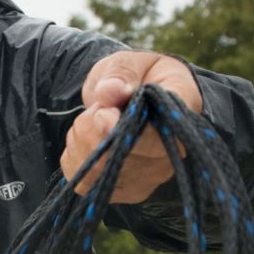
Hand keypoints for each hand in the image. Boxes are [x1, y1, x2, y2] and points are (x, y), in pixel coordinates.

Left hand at [60, 51, 203, 202]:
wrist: (140, 96)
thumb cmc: (141, 77)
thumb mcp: (132, 62)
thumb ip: (122, 73)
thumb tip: (109, 91)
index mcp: (178, 116)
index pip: (154, 137)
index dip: (120, 130)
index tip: (102, 111)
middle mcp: (170, 154)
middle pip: (119, 157)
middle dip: (92, 128)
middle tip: (98, 107)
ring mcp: (149, 178)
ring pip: (97, 172)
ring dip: (81, 141)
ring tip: (94, 119)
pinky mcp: (125, 191)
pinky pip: (85, 184)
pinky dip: (75, 158)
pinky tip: (87, 140)